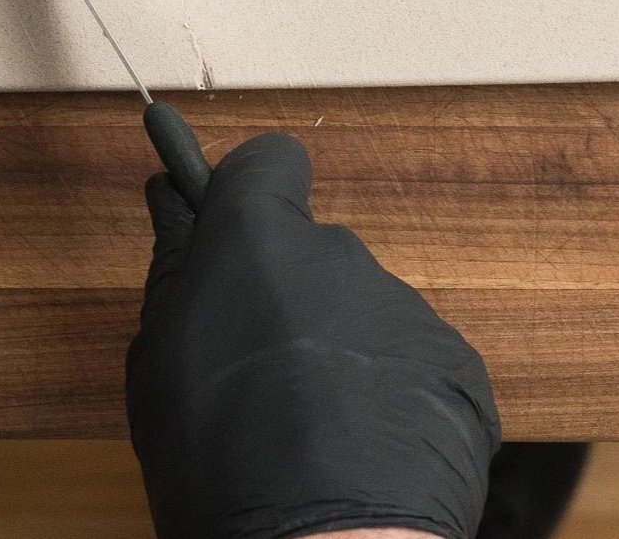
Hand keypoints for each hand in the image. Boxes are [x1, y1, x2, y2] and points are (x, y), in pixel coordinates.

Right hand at [127, 133, 498, 538]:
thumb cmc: (218, 459)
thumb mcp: (159, 357)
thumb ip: (176, 269)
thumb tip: (173, 205)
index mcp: (259, 236)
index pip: (270, 159)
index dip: (255, 192)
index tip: (235, 234)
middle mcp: (340, 252)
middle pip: (314, 252)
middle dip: (291, 295)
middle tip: (262, 371)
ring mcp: (406, 309)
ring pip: (364, 311)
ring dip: (341, 351)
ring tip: (312, 429)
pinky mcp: (459, 368)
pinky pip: (413, 363)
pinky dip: (390, 396)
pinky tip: (362, 450)